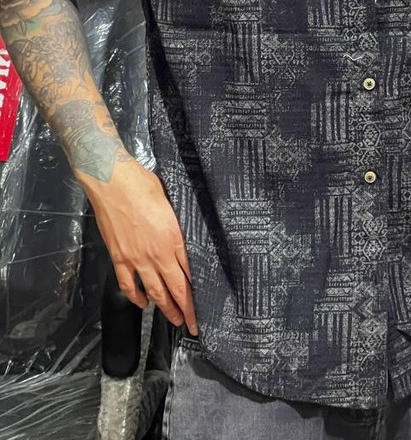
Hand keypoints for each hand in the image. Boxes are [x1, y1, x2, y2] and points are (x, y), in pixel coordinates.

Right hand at [81, 158, 198, 335]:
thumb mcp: (171, 203)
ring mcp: (136, 258)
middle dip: (186, 310)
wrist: (112, 181)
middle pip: (176, 288)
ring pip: (154, 291)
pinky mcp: (118, 257)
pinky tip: (142, 302)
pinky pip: (128, 284)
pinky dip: (136, 297)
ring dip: (165, 308)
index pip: (189, 274)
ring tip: (174, 320)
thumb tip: (181, 237)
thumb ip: (177, 224)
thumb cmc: (142, 184)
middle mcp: (157, 253)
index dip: (196, 294)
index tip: (203, 306)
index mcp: (174, 238)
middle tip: (192, 324)